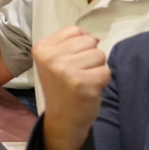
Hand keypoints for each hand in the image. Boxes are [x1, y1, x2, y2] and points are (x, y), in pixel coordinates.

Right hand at [31, 25, 111, 149]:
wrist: (63, 119)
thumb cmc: (61, 87)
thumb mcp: (55, 60)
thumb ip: (71, 44)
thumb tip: (95, 38)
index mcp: (42, 49)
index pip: (74, 30)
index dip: (80, 44)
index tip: (71, 61)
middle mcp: (51, 58)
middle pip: (89, 41)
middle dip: (89, 56)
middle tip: (78, 73)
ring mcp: (66, 71)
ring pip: (99, 55)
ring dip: (97, 68)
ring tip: (84, 80)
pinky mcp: (83, 84)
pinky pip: (106, 71)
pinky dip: (102, 80)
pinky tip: (90, 89)